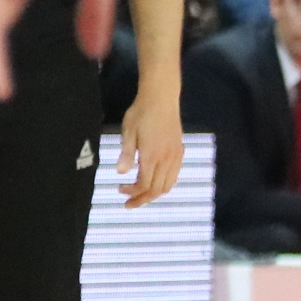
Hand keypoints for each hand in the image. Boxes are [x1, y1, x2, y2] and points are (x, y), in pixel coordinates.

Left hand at [115, 90, 182, 207]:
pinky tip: (153, 181)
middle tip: (128, 202)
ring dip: (154, 194)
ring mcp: (175, 156)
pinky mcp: (180, 152)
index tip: (120, 192)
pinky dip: (164, 184)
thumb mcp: (128, 131)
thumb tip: (121, 173)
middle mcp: (166, 159)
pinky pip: (174, 176)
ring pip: (168, 185)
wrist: (161, 98)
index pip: (144, 185)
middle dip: (142, 199)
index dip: (133, 193)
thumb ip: (126, 153)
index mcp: (152, 155)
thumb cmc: (141, 113)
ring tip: (139, 194)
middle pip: (157, 190)